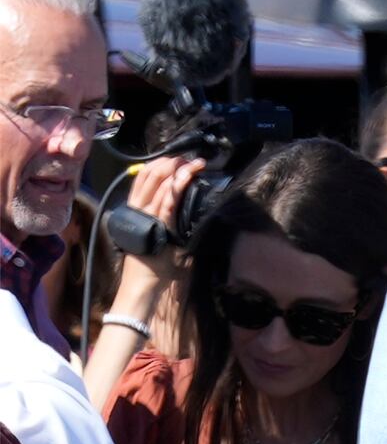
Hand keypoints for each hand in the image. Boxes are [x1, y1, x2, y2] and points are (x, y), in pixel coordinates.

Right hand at [114, 155, 203, 302]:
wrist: (144, 286)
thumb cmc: (156, 267)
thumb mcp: (164, 238)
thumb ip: (170, 221)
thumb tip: (186, 208)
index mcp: (137, 210)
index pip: (144, 179)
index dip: (160, 164)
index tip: (178, 158)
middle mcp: (138, 210)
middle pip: (150, 177)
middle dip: (170, 163)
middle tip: (188, 158)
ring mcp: (144, 218)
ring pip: (156, 186)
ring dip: (177, 171)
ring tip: (191, 163)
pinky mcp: (154, 227)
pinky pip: (165, 204)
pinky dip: (175, 189)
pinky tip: (184, 178)